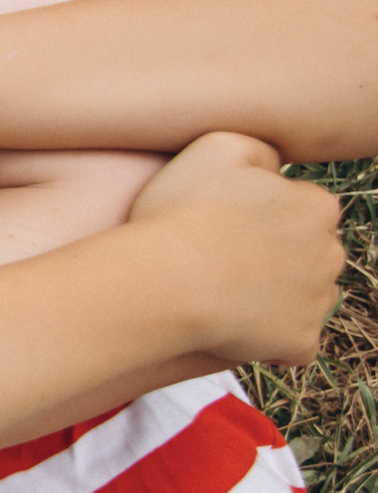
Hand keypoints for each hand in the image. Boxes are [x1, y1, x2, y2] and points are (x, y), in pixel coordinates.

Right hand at [124, 131, 342, 366]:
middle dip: (278, 257)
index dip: (262, 215)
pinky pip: (295, 344)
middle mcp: (331, 253)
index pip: (303, 209)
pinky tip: (236, 328)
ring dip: (275, 297)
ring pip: (305, 298)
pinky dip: (272, 340)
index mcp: (317, 206)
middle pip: (309, 254)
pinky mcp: (300, 341)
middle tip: (222, 257)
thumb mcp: (215, 148)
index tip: (226, 223)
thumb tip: (274, 168)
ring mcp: (318, 301)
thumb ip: (258, 150)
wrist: (161, 283)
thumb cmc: (180, 213)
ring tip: (223, 293)